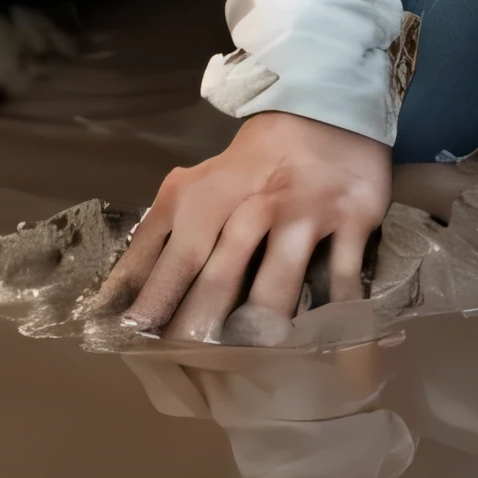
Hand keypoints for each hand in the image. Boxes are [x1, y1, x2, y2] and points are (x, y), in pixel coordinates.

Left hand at [91, 110, 392, 342]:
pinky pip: (343, 278)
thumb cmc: (248, 165)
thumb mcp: (196, 186)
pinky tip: (328, 350)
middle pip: (220, 271)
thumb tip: (126, 294)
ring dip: (262, 321)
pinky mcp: (351, 219)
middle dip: (199, 320)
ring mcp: (303, 211)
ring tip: (250, 364)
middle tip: (185, 362)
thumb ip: (165, 234)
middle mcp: (251, 203)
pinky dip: (338, 315)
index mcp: (206, 195)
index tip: (132, 334)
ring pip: (279, 277)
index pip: (171, 252)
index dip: (151, 294)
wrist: (322, 113)